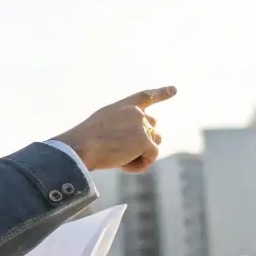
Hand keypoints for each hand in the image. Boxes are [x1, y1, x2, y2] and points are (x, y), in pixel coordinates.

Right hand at [54, 86, 175, 172]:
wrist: (81, 146)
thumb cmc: (84, 142)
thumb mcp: (101, 127)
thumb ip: (121, 128)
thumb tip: (141, 143)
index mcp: (122, 106)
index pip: (145, 97)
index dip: (161, 93)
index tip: (174, 89)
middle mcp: (136, 113)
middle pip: (152, 128)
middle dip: (143, 142)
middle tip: (121, 154)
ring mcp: (142, 125)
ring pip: (155, 142)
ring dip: (142, 154)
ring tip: (121, 160)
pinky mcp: (145, 140)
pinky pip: (152, 156)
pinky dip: (140, 165)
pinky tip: (123, 166)